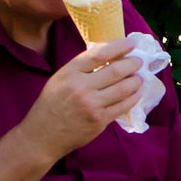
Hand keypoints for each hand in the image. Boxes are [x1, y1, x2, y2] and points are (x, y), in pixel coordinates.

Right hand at [18, 38, 142, 161]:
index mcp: (68, 73)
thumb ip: (80, 68)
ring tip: (139, 78)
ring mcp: (91, 105)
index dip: (119, 46)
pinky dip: (134, 97)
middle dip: (133, 64)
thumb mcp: (58, 80)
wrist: (41, 136)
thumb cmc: (50, 106)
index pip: (99, 54)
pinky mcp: (99, 120)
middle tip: (139, 62)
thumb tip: (109, 55)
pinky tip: (136, 93)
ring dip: (136, 81)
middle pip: (116, 70)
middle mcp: (80, 87)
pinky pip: (124, 106)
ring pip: (124, 88)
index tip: (131, 44)